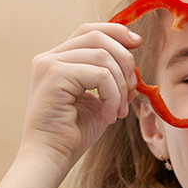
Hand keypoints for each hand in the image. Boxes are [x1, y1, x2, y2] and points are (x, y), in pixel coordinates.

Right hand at [22, 23, 140, 172]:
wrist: (52, 156)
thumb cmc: (74, 133)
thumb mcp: (101, 102)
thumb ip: (114, 81)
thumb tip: (135, 69)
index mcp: (59, 60)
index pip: (90, 32)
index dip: (117, 32)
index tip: (138, 43)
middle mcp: (50, 57)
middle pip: (97, 36)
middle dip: (125, 59)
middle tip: (133, 88)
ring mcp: (49, 64)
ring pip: (103, 56)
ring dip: (120, 85)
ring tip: (118, 110)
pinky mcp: (52, 74)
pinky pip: (100, 74)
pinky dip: (112, 95)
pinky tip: (108, 116)